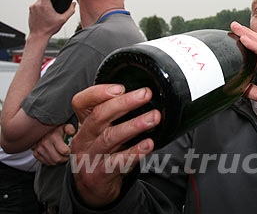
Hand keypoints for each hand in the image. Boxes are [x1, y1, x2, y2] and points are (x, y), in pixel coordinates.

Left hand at [28, 0, 74, 38]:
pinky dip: (41, 7)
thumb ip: (70, 11)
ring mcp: (32, 8)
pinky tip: (45, 14)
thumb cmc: (48, 29)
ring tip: (50, 10)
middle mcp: (37, 5)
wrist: (38, 35)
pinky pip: (36, 5)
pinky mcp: (30, 11)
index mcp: (45, 5)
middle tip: (54, 3)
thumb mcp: (63, 20)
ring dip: (45, 2)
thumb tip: (73, 4)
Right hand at [32, 124, 75, 165]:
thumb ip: (70, 129)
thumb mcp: (65, 127)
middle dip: (65, 158)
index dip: (69, 152)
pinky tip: (54, 155)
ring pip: (52, 162)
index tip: (70, 151)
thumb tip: (72, 132)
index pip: (64, 151)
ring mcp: (39, 148)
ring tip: (60, 155)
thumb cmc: (57, 131)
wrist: (44, 131)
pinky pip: (46, 163)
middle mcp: (45, 143)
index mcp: (54, 136)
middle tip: (66, 155)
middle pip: (58, 158)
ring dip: (58, 161)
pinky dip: (51, 161)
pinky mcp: (36, 153)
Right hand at [70, 84, 159, 206]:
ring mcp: (90, 156)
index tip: (121, 88)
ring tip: (154, 117)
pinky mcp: (100, 174)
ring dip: (134, 125)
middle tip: (145, 94)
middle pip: (100, 115)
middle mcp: (84, 138)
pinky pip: (118, 161)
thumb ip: (114, 114)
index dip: (99, 92)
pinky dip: (134, 152)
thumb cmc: (102, 153)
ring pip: (110, 137)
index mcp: (84, 124)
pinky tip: (148, 144)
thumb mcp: (102, 132)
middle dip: (125, 103)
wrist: (91, 189)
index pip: (82, 102)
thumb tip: (141, 95)